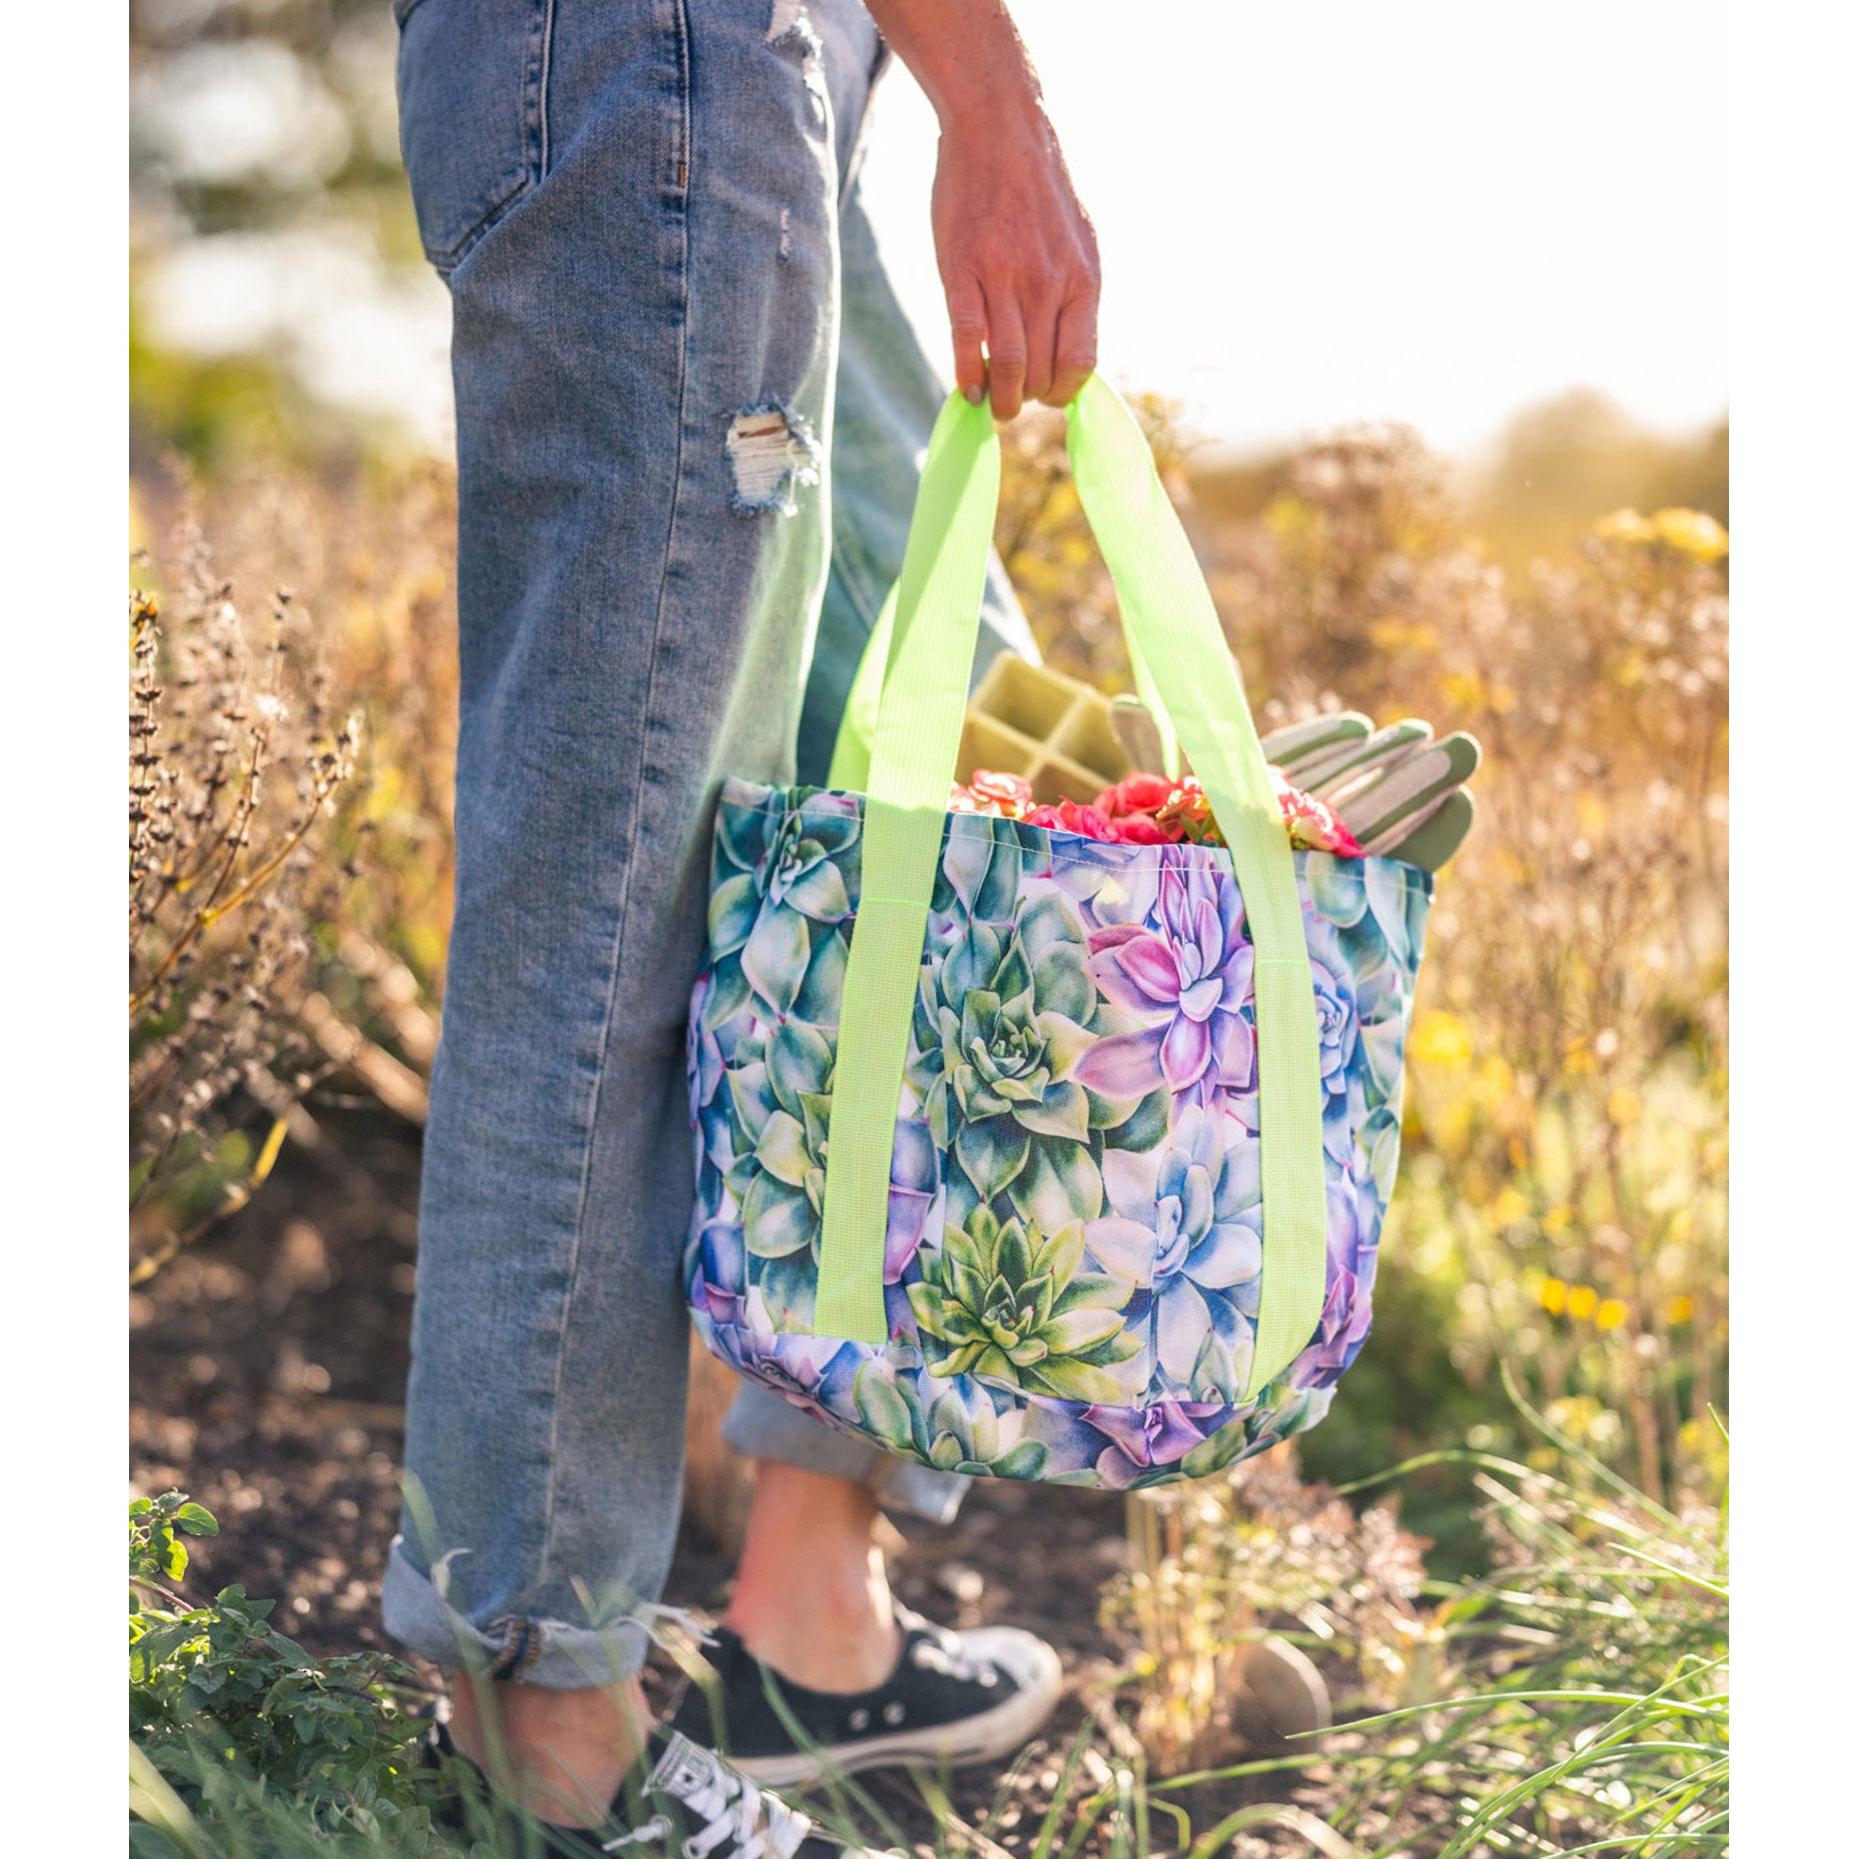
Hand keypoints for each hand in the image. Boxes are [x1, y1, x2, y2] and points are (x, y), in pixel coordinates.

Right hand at [930, 104, 1099, 419]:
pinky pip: (966, 339)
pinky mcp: (962, 270)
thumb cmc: (1037, 189)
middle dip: (1026, 399)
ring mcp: (1004, 278)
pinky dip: (967, 374)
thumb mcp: (1076, 240)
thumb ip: (1073, 293)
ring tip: (991, 406)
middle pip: (1040, 372)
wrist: (1000, 128)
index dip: (1062, 392)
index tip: (1046, 395)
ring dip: (999, 399)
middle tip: (1012, 401)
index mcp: (1083, 280)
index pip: (1080, 364)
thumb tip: (1069, 349)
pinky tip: (967, 388)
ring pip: (1008, 365)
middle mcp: (1048, 284)